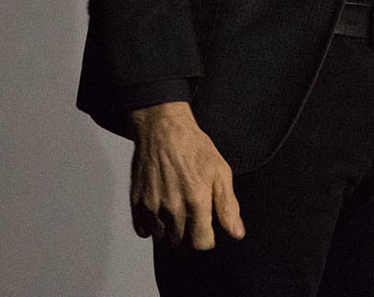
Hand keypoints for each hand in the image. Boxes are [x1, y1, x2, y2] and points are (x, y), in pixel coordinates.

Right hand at [128, 101, 243, 249]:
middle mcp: (172, 208)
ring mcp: (152, 206)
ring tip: (177, 211)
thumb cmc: (194, 148)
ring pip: (161, 239)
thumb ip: (228, 206)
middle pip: (181, 244)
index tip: (208, 230)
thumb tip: (237, 233)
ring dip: (170, 232)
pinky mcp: (136, 203)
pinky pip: (143, 230)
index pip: (202, 243)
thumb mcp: (221, 172)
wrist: (163, 130)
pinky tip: (161, 211)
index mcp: (196, 201)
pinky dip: (152, 226)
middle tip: (193, 217)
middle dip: (189, 236)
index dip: (208, 239)